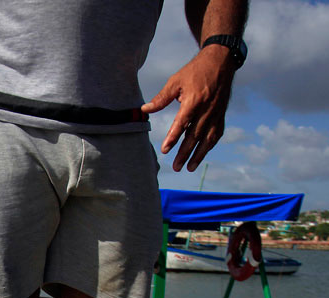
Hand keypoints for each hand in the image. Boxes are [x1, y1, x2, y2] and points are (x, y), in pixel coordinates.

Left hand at [141, 45, 235, 171]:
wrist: (221, 61)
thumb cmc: (195, 71)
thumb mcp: (175, 81)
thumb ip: (161, 98)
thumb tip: (144, 109)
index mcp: (194, 101)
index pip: (182, 123)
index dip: (173, 137)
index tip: (165, 149)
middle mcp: (207, 109)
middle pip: (194, 136)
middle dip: (185, 153)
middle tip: (176, 167)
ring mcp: (216, 113)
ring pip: (207, 138)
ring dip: (199, 155)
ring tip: (189, 168)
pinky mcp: (222, 114)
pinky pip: (216, 133)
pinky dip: (209, 145)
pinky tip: (202, 154)